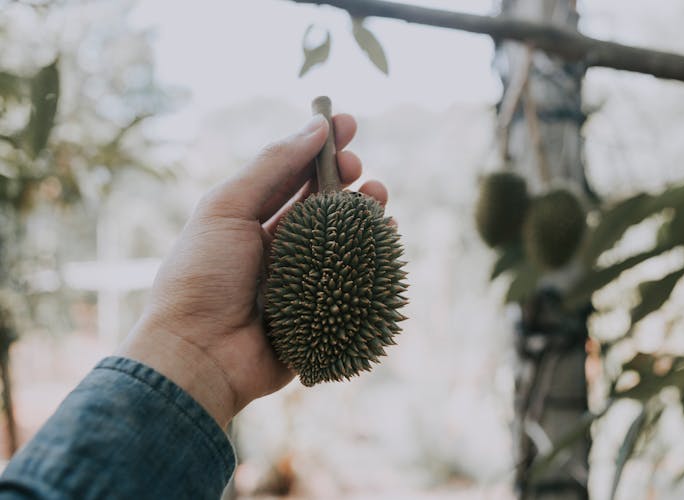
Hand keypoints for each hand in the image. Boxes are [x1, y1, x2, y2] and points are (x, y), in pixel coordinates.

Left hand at [119, 113, 387, 427]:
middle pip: (321, 202)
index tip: (346, 123)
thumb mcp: (226, 208)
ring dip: (363, 210)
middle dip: (344, 177)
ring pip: (343, 237)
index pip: (291, 174)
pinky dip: (374, 254)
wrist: (199, 353)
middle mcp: (277, 245)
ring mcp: (302, 278)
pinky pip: (355, 277)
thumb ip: (271, 166)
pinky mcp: (321, 309)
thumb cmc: (202, 276)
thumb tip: (315, 127)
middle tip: (357, 164)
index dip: (318, 147)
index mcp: (249, 219)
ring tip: (377, 194)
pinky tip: (387, 234)